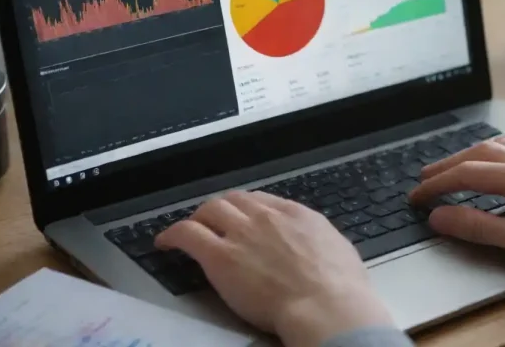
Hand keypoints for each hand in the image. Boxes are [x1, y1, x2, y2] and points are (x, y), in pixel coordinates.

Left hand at [156, 192, 392, 346]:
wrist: (325, 304)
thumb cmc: (340, 287)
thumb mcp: (338, 250)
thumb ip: (318, 241)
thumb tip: (315, 245)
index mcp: (296, 215)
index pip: (263, 201)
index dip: (248, 208)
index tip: (243, 217)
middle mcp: (266, 217)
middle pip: (233, 200)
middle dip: (221, 209)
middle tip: (213, 221)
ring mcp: (241, 234)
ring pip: (209, 210)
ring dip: (198, 217)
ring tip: (190, 229)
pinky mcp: (220, 256)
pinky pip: (187, 234)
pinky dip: (172, 234)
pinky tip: (165, 242)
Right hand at [410, 129, 504, 266]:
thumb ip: (480, 228)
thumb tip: (440, 217)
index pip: (463, 175)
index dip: (435, 186)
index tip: (415, 197)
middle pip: (475, 154)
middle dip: (445, 166)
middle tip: (424, 179)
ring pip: (497, 144)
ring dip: (469, 152)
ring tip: (454, 163)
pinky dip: (504, 141)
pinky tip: (504, 146)